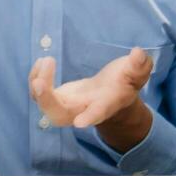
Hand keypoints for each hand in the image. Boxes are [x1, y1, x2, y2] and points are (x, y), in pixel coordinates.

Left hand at [28, 50, 155, 152]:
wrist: (111, 96)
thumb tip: (139, 53)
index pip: (99, 112)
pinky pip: (40, 94)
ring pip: (46, 105)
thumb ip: (138, 66)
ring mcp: (67, 107)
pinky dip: (36, 78)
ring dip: (39, 85)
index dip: (90, 117)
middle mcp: (82, 111)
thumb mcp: (135, 74)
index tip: (80, 123)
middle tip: (40, 82)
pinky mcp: (57, 99)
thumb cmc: (124, 84)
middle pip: (61, 115)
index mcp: (105, 105)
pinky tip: (42, 62)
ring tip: (46, 61)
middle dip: (48, 102)